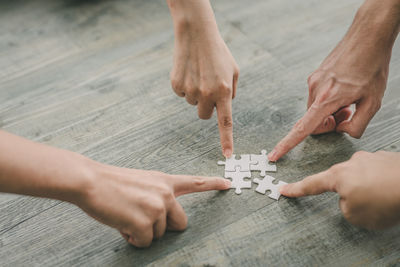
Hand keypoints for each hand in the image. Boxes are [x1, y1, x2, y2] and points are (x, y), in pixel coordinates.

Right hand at [77, 163, 229, 246]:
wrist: (90, 181)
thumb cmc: (111, 183)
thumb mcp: (141, 182)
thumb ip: (157, 196)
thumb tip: (160, 220)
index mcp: (164, 182)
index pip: (194, 182)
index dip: (212, 184)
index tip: (228, 184)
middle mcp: (166, 194)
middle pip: (181, 224)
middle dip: (164, 228)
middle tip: (143, 219)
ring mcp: (157, 208)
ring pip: (158, 235)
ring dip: (142, 231)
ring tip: (125, 215)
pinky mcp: (145, 223)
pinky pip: (144, 243)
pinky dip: (132, 239)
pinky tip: (122, 224)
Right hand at [168, 0, 238, 157]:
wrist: (196, 34)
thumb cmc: (218, 52)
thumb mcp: (233, 71)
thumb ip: (231, 91)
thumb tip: (225, 106)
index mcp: (224, 91)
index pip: (226, 123)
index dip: (226, 140)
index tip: (227, 155)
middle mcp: (207, 94)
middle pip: (204, 115)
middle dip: (206, 106)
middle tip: (207, 88)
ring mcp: (190, 90)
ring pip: (192, 103)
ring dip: (195, 93)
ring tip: (198, 73)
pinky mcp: (176, 85)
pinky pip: (181, 93)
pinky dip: (184, 85)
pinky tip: (188, 71)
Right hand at [268, 0, 399, 160]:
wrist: (367, 37)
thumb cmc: (372, 66)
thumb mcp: (373, 102)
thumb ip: (356, 125)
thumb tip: (341, 130)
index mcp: (326, 99)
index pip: (303, 129)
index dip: (286, 145)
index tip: (274, 155)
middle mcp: (315, 90)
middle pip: (313, 121)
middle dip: (329, 123)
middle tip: (348, 112)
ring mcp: (313, 81)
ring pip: (316, 109)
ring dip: (331, 111)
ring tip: (350, 99)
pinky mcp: (315, 75)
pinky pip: (318, 97)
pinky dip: (329, 100)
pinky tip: (345, 90)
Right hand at [281, 151, 399, 229]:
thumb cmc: (388, 200)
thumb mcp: (356, 215)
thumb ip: (345, 207)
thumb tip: (351, 199)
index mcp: (339, 176)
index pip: (312, 184)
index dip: (296, 189)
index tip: (284, 189)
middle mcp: (352, 163)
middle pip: (342, 182)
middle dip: (352, 195)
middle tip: (369, 206)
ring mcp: (371, 158)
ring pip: (363, 178)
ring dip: (370, 190)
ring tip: (385, 199)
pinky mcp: (388, 159)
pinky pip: (379, 175)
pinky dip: (384, 184)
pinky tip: (393, 191)